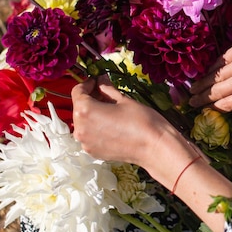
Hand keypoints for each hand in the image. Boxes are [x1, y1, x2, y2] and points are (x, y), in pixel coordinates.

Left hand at [72, 77, 231, 231]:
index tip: (98, 80)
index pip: (78, 91)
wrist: (154, 147)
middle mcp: (80, 128)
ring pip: (83, 122)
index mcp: (85, 111)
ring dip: (93, 113)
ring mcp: (85, 143)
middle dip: (90, 98)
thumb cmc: (141, 120)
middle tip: (106, 92)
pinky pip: (89, 134)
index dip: (87, 83)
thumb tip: (101, 79)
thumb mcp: (123, 99)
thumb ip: (107, 88)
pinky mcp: (93, 152)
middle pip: (79, 107)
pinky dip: (96, 127)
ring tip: (110, 108)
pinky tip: (112, 123)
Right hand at [189, 18, 231, 110]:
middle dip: (201, 97)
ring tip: (192, 88)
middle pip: (217, 91)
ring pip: (216, 75)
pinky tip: (208, 70)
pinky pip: (222, 60)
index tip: (203, 109)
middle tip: (190, 101)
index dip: (213, 107)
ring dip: (203, 82)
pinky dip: (213, 66)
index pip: (228, 104)